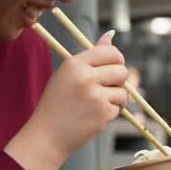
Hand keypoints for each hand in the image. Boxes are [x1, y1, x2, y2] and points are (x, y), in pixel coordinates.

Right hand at [6, 31, 127, 169]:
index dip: (117, 60)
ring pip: (123, 91)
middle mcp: (85, 77)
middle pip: (121, 70)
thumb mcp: (68, 74)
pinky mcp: (102, 113)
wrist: (47, 134)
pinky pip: (119, 108)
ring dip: (116, 99)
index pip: (110, 52)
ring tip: (97, 104)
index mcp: (74, 64)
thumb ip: (91, 56)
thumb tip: (111, 35)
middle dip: (119, 80)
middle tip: (106, 89)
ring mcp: (95, 95)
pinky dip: (111, 112)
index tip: (113, 68)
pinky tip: (94, 115)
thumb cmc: (57, 103)